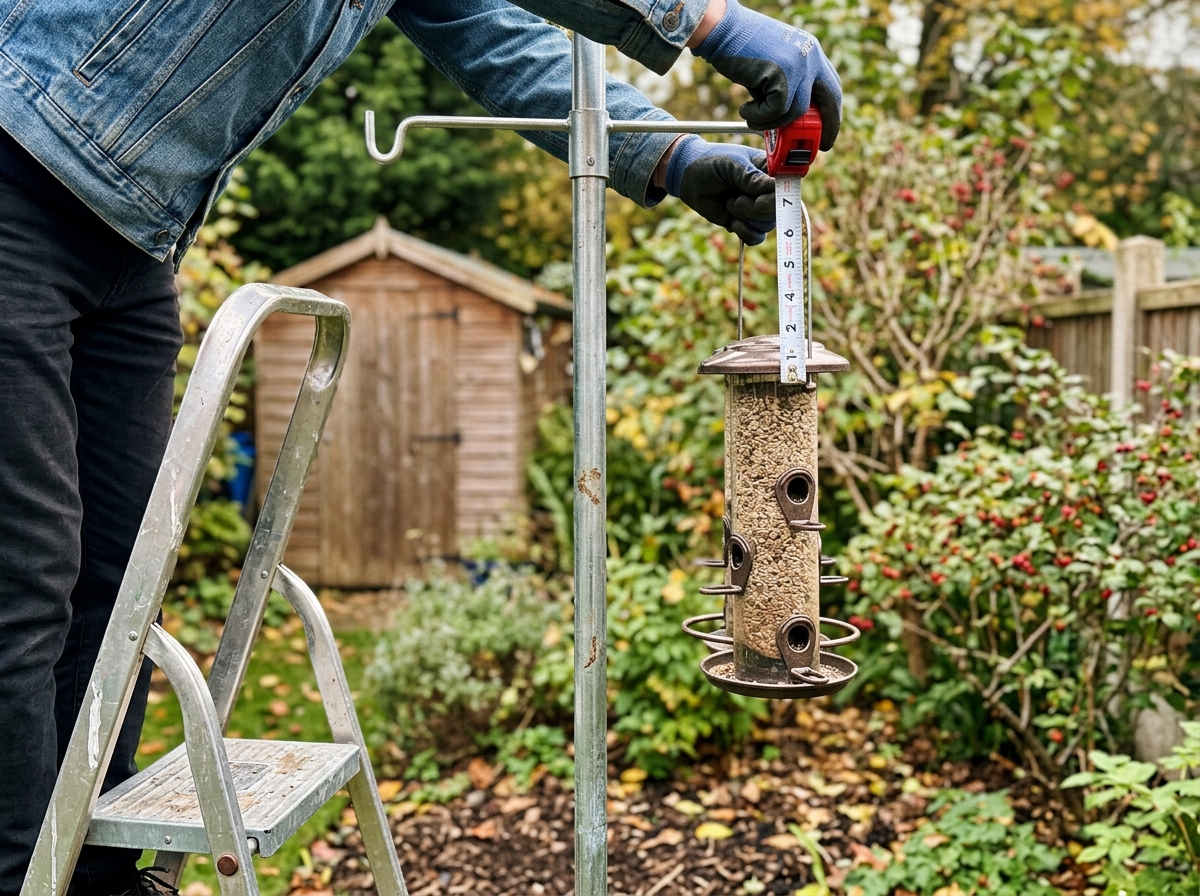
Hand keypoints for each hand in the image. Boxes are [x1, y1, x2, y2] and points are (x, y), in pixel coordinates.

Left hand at [664, 137, 773, 244]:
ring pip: (767, 224)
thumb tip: (774, 187)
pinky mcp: (745, 222)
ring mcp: (757, 207)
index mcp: (769, 170)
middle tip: (737, 199)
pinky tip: (733, 223)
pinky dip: (747, 234)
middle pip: (778, 209)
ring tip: (730, 204)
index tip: (761, 195)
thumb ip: (751, 176)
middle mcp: (767, 190)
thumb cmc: (711, 163)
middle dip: (756, 208)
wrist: (688, 178)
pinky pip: (757, 237)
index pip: (787, 186)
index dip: (778, 195)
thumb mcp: (731, 164)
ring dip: (747, 218)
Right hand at [692, 0, 840, 146]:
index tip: (825, 132)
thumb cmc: (739, 49)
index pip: (831, 87)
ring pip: (797, 111)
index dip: (830, 112)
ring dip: (772, 122)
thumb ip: (786, 87)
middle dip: (823, 127)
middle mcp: (810, 55)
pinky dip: (758, 117)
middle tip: (809, 147)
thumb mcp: (773, 67)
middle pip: (829, 100)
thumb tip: (789, 121)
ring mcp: (798, 63)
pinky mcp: (781, 72)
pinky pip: (777, 110)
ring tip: (752, 117)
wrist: (720, 29)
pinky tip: (744, 109)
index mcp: (811, 52)